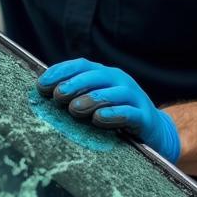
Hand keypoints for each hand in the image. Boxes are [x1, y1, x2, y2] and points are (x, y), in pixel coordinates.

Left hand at [36, 58, 181, 161]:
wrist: (154, 131)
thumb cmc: (114, 115)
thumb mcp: (94, 103)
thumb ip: (73, 97)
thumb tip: (42, 96)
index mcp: (104, 74)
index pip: (80, 65)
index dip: (60, 72)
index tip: (41, 85)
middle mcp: (119, 81)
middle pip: (95, 76)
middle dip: (74, 85)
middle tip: (57, 96)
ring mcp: (134, 97)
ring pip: (112, 93)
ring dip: (91, 99)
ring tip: (74, 109)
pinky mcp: (144, 117)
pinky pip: (129, 112)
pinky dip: (113, 114)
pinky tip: (99, 119)